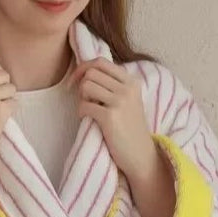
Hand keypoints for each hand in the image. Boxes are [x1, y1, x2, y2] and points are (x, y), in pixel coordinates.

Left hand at [69, 59, 152, 182]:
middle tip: (85, 100)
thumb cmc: (130, 129)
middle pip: (91, 72)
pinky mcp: (110, 117)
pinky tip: (88, 120)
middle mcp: (127, 88)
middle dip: (81, 85)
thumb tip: (84, 73)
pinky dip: (81, 112)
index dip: (83, 68)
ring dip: (81, 98)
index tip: (76, 81)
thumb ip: (113, 85)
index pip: (101, 62)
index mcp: (132, 81)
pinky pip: (84, 105)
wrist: (141, 155)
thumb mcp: (128, 101)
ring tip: (89, 110)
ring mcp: (120, 101)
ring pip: (86, 86)